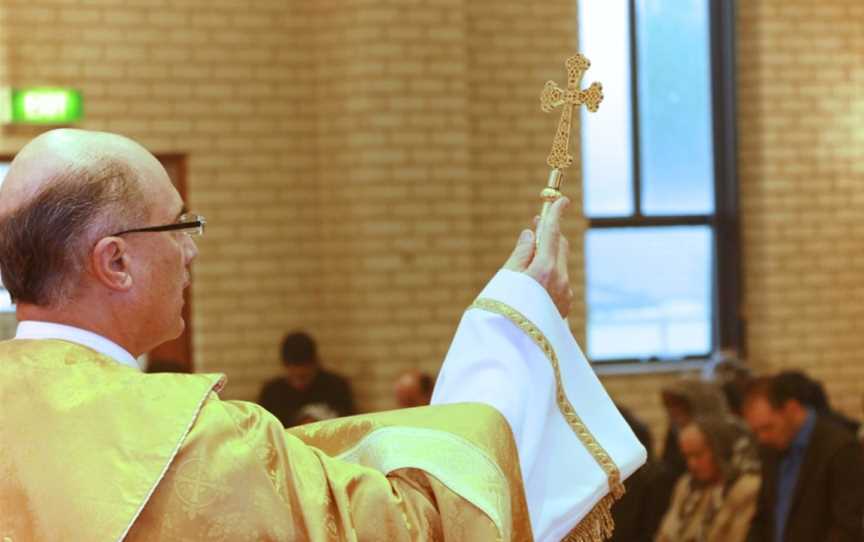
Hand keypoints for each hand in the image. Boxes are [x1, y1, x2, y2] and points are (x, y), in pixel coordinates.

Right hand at [503, 197, 571, 317]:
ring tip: (530, 254)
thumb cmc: (502, 312)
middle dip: (551, 234)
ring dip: (549, 254)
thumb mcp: (506, 279)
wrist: (514, 349)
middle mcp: (560, 280)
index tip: (562, 201)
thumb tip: (531, 234)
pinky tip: (535, 277)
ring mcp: (565, 294)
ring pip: (561, 263)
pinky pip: (560, 280)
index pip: (553, 234)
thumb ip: (521, 254)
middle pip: (560, 246)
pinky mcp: (565, 306)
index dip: (556, 214)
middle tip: (536, 225)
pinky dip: (550, 271)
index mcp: (544, 271)